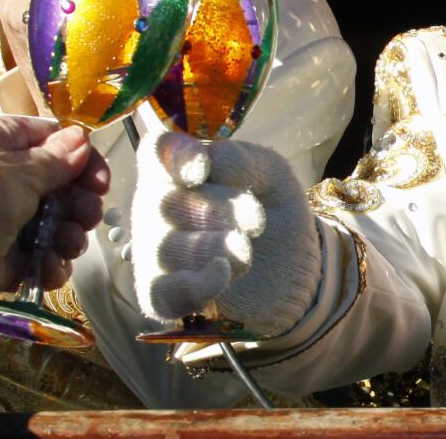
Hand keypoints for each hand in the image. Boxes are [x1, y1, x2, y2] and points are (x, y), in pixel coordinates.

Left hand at [0, 116, 109, 293]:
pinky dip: (51, 264)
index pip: (50, 137)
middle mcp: (1, 179)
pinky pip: (40, 255)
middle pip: (60, 182)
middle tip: (88, 215)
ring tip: (67, 245)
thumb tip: (80, 139)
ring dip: (70, 235)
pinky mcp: (3, 258)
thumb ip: (54, 159)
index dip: (81, 157)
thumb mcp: (15, 176)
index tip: (99, 180)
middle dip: (81, 202)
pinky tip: (50, 269)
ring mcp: (2, 220)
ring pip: (55, 221)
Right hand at [131, 131, 320, 336]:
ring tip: (246, 247)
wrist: (290, 261)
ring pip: (167, 248)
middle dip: (222, 209)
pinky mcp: (164, 294)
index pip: (157, 152)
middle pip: (168, 202)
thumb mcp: (270, 172)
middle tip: (256, 220)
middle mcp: (157, 206)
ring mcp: (155, 251)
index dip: (173, 158)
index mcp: (179, 168)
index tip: (201, 171)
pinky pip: (161, 294)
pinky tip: (224, 274)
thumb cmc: (271, 205)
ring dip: (218, 246)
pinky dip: (195, 285)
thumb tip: (210, 161)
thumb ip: (241, 159)